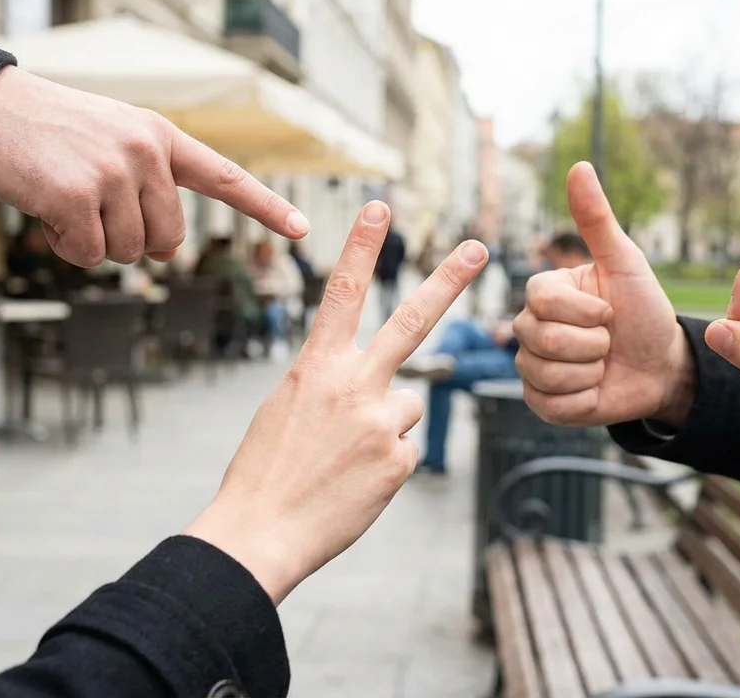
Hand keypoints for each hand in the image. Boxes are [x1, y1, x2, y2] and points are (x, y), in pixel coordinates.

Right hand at [0, 67, 308, 266]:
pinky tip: (45, 211)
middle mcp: (147, 151)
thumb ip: (149, 191)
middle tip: (92, 207)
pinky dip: (65, 247)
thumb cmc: (52, 134)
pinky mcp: (76, 196)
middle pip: (167, 240)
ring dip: (92, 242)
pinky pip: (88, 255)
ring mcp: (113, 172)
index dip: (264, 207)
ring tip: (63, 197)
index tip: (301, 228)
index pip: (224, 177)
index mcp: (162, 137)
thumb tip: (167, 253)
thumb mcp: (113, 145)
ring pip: (128, 253)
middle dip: (131, 240)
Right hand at [184, 202, 487, 602]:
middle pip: (410, 322)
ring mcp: (380, 421)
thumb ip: (331, 386)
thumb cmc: (266, 472)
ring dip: (384, 429)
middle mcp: (352, 385)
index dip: (362, 247)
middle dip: (447, 281)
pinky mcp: (398, 460)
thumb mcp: (286, 410)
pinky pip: (404, 450)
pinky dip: (385, 465)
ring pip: (407, 406)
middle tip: (479, 247)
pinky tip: (354, 482)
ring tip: (343, 460)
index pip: (342, 292)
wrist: (261, 531)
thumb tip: (372, 391)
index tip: (379, 208)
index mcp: (314, 367)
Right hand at [512, 162, 692, 426]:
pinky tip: (595, 388)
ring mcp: (532, 366)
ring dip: (589, 372)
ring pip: (545, 373)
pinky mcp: (541, 403)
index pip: (541, 300)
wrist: (663, 365)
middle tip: (609, 341)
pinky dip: (583, 400)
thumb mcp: (626, 263)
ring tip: (603, 364)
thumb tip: (579, 165)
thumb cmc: (644, 310)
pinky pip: (549, 405)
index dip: (584, 311)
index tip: (609, 311)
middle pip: (540, 338)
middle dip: (592, 343)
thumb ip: (596, 219)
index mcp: (544, 291)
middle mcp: (530, 326)